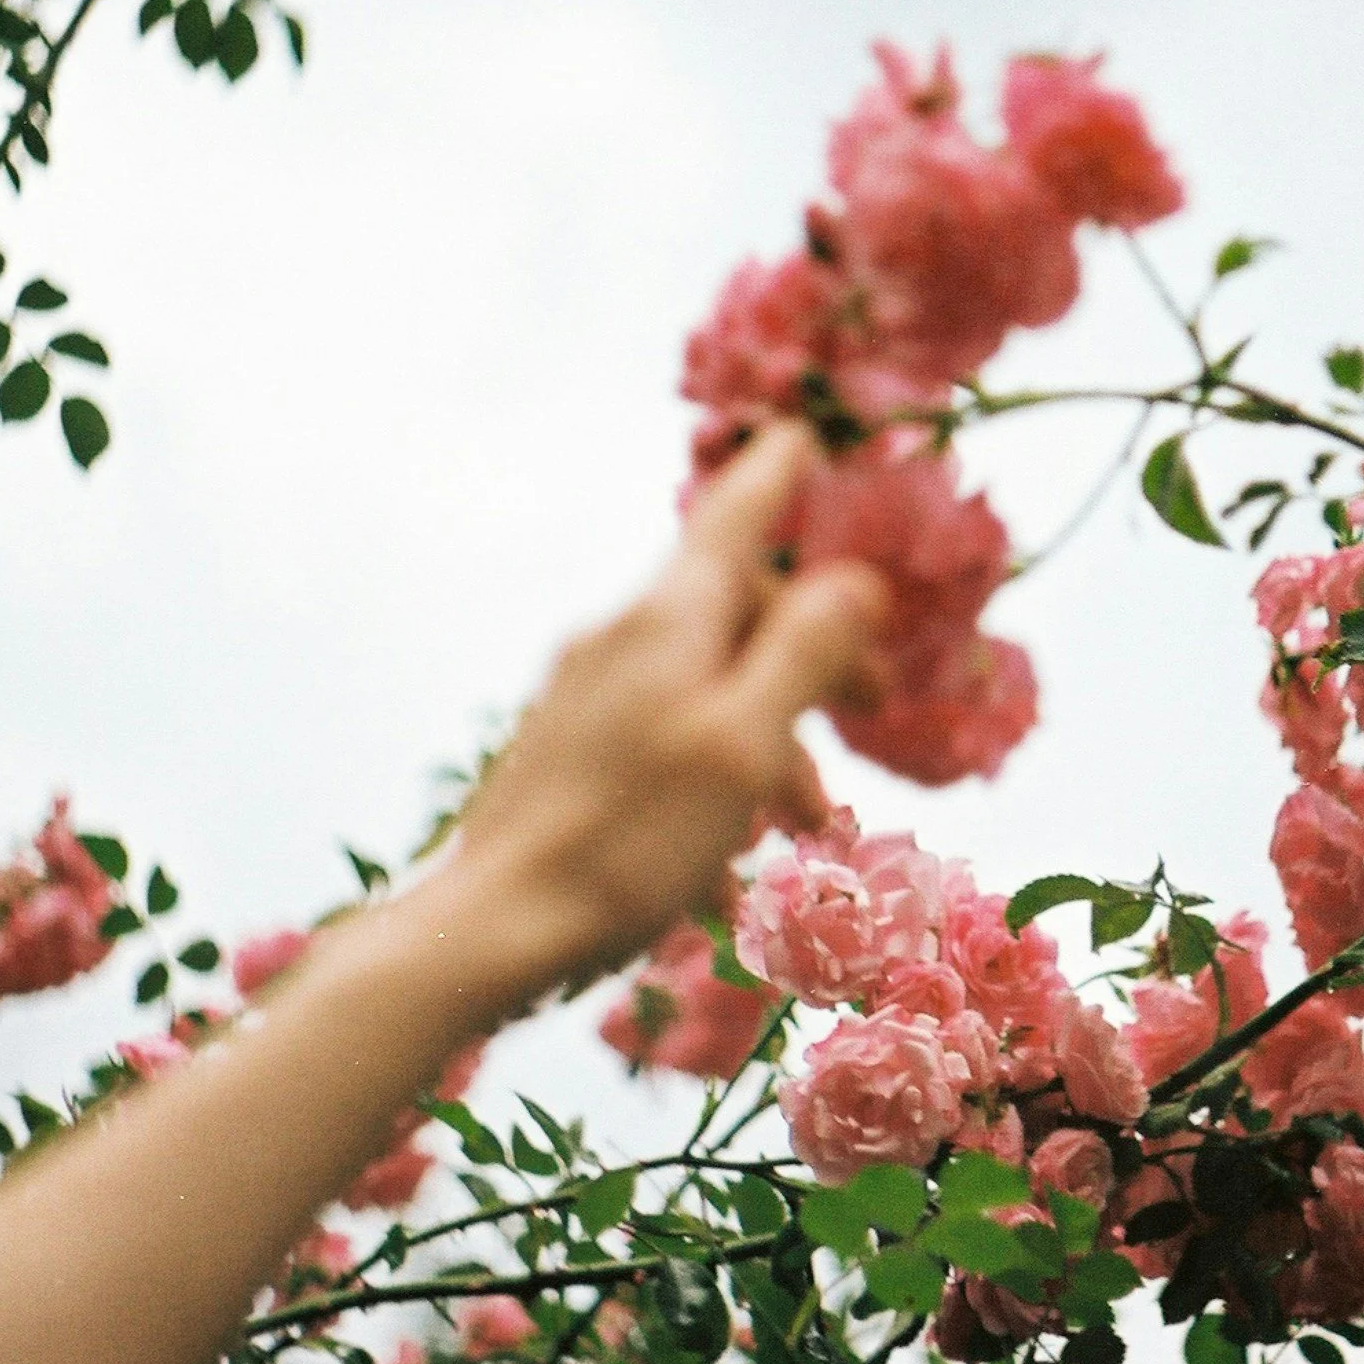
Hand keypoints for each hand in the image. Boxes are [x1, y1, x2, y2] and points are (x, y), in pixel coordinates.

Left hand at [441, 423, 885, 998]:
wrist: (487, 930)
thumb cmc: (628, 841)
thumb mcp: (743, 743)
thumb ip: (804, 653)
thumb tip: (853, 579)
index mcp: (667, 622)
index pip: (732, 518)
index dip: (774, 476)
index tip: (801, 433)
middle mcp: (621, 640)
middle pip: (733, 613)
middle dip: (811, 657)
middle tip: (876, 711)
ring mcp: (586, 697)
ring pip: (706, 689)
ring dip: (770, 743)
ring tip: (806, 827)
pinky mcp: (565, 755)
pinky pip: (664, 743)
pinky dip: (714, 785)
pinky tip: (726, 872)